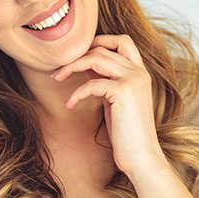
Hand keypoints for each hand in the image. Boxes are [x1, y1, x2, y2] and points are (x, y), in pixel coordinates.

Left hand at [51, 34, 165, 174]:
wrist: (141, 156)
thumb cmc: (126, 132)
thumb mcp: (115, 99)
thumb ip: (106, 79)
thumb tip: (85, 63)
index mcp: (140, 72)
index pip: (122, 41)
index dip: (99, 41)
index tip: (79, 55)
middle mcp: (139, 71)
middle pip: (103, 47)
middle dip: (78, 55)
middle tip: (60, 69)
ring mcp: (133, 80)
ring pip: (96, 58)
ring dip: (71, 67)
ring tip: (57, 78)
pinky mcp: (123, 92)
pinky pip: (91, 83)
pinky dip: (76, 93)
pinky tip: (70, 105)